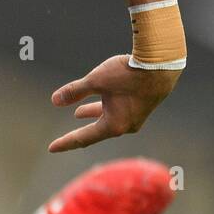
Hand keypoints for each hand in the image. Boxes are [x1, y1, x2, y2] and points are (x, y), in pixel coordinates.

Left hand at [49, 54, 180, 152]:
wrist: (162, 66)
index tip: (52, 148)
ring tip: (78, 113)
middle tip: (64, 141)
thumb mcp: (96, 81)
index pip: (83, 137)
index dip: (66, 142)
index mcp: (113, 125)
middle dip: (79, 133)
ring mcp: (135, 118)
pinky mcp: (141, 108)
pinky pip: (118, 112)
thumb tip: (54, 100)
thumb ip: (75, 91)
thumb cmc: (128, 73)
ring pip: (107, 119)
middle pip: (96, 132)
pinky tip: (103, 99)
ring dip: (92, 115)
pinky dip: (105, 108)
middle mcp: (125, 126)